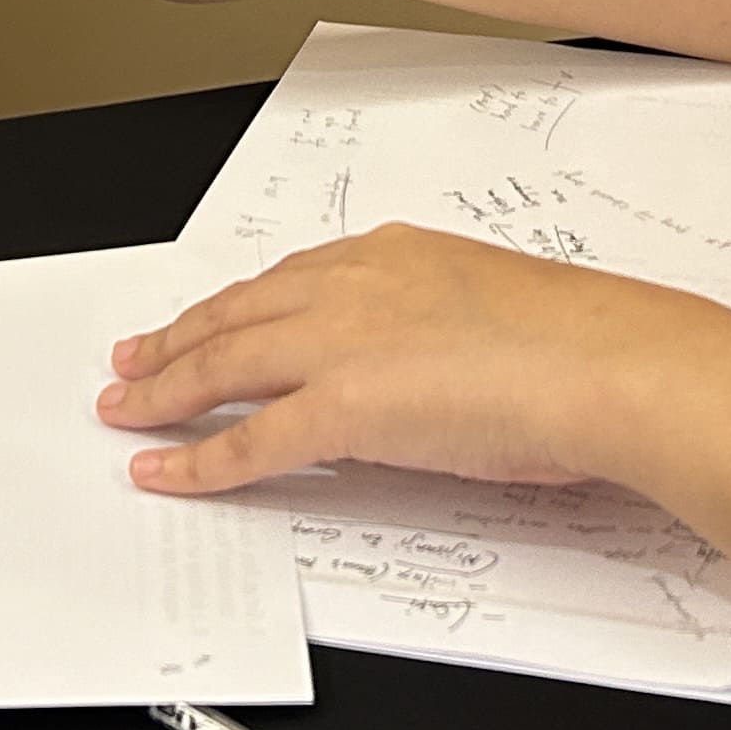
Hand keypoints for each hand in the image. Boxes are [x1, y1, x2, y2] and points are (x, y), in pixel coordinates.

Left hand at [96, 226, 730, 493]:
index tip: (206, 318)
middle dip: (177, 339)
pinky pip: (248, 440)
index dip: (237, 305)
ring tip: (123, 408)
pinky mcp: (342, 405)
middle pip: (236, 314)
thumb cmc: (580, 346)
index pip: (289, 280)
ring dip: (163, 389)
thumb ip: (444, 330)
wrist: (607, 362)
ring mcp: (341, 343)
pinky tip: (162, 472)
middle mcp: (354, 286)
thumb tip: (433, 371)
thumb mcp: (496, 314)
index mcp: (395, 256)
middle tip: (131, 357)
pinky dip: (196, 459)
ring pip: (223, 365)